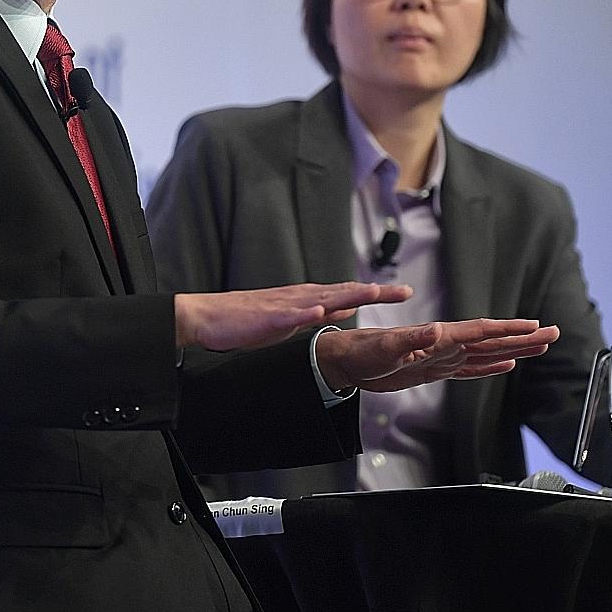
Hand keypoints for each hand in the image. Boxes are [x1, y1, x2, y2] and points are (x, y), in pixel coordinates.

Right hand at [174, 282, 413, 351]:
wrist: (206, 317)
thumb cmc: (245, 321)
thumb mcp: (289, 319)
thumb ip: (315, 313)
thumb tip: (342, 311)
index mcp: (305, 300)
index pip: (347, 294)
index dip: (375, 292)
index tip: (403, 292)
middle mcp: (299, 298)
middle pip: (343, 292)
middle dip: (374, 292)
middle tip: (405, 291)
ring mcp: (283, 307)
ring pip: (321, 299)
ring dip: (347, 295)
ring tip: (373, 293)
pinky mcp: (265, 319)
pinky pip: (287, 316)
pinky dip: (304, 312)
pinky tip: (319, 311)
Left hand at [315, 319, 559, 392]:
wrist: (348, 361)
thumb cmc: (363, 352)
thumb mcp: (385, 348)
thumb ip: (411, 339)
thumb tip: (436, 331)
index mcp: (439, 337)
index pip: (481, 331)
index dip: (509, 328)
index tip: (535, 325)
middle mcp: (446, 344)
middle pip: (493, 338)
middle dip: (524, 335)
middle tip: (554, 332)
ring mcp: (444, 357)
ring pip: (488, 352)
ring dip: (515, 348)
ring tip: (542, 344)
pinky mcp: (436, 369)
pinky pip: (471, 368)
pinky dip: (491, 366)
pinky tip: (508, 363)